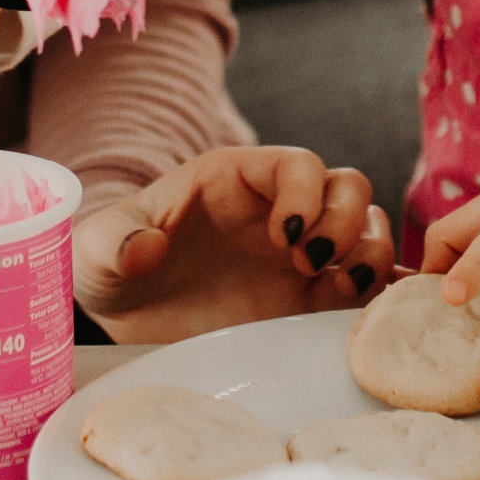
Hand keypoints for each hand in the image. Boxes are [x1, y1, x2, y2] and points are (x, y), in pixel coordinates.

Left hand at [78, 147, 392, 345]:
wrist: (122, 315)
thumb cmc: (110, 263)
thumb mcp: (98, 249)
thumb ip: (116, 241)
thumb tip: (143, 249)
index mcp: (234, 180)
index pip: (297, 164)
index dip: (306, 193)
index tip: (286, 237)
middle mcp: (278, 211)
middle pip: (347, 188)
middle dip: (346, 221)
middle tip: (310, 264)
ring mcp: (299, 257)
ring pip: (367, 230)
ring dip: (369, 253)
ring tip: (337, 288)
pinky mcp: (309, 302)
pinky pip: (366, 286)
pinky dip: (382, 292)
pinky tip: (377, 313)